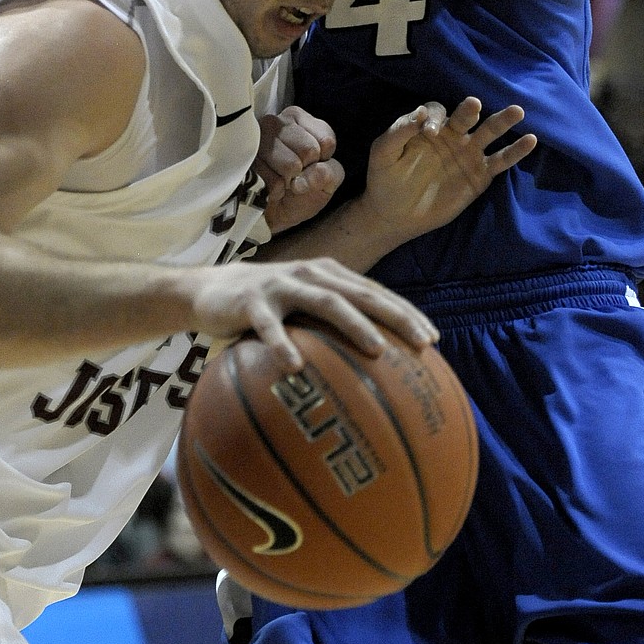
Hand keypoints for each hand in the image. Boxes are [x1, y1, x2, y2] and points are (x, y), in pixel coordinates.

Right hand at [190, 257, 438, 373]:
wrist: (210, 289)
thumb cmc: (268, 306)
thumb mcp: (303, 309)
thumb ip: (333, 326)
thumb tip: (375, 368)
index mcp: (329, 276)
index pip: (376, 293)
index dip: (406, 313)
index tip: (434, 340)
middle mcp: (311, 275)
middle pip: (361, 294)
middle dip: (395, 317)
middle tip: (422, 344)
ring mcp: (282, 285)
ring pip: (325, 302)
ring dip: (354, 324)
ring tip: (377, 350)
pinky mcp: (252, 302)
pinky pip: (269, 327)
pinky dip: (283, 345)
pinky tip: (295, 368)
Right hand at [256, 106, 343, 234]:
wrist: (275, 214)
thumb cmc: (303, 190)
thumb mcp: (329, 180)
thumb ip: (329, 173)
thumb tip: (308, 175)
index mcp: (301, 120)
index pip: (326, 141)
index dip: (323, 162)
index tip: (312, 166)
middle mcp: (278, 121)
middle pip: (309, 151)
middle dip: (305, 171)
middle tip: (294, 175)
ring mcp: (259, 138)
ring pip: (291, 165)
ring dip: (289, 181)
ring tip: (282, 179)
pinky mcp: (246, 158)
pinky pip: (273, 180)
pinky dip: (275, 189)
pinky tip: (270, 185)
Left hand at [362, 96, 536, 247]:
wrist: (393, 214)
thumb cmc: (384, 179)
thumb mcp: (383, 152)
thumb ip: (399, 132)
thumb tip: (421, 112)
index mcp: (429, 126)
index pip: (437, 111)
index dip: (435, 117)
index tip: (430, 132)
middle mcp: (452, 135)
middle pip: (467, 116)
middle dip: (470, 109)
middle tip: (473, 104)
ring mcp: (468, 154)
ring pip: (489, 133)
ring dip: (502, 121)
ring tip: (517, 111)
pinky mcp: (480, 176)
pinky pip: (501, 161)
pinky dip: (516, 151)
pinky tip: (530, 140)